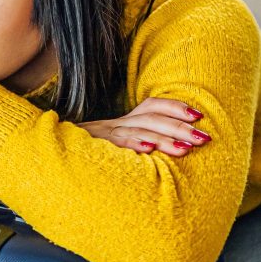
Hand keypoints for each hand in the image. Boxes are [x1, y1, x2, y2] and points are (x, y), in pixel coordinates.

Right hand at [80, 98, 210, 154]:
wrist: (56, 155)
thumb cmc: (93, 154)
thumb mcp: (118, 145)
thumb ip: (141, 143)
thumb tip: (172, 149)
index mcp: (126, 121)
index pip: (153, 106)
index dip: (175, 107)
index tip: (199, 116)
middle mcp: (117, 124)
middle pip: (152, 118)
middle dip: (180, 127)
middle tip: (204, 138)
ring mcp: (105, 134)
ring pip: (139, 130)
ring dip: (164, 139)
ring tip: (186, 148)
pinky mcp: (94, 147)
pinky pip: (116, 143)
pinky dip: (133, 144)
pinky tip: (148, 149)